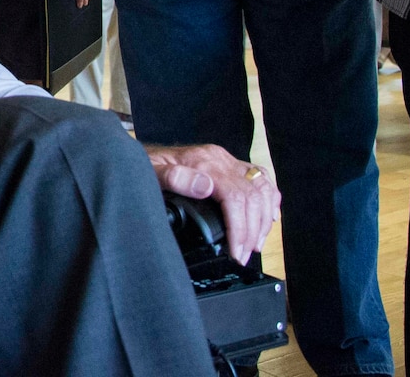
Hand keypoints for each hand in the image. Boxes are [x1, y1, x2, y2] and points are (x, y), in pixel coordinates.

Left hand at [147, 144, 279, 265]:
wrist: (141, 154)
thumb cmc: (144, 167)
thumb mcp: (150, 173)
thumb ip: (174, 178)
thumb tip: (205, 187)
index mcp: (204, 162)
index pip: (235, 197)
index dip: (240, 228)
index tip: (236, 252)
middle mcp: (220, 159)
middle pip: (252, 196)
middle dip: (252, 231)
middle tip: (244, 255)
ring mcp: (227, 161)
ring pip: (261, 187)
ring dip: (263, 218)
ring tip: (254, 244)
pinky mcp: (230, 165)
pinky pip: (260, 178)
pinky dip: (269, 198)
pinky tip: (268, 216)